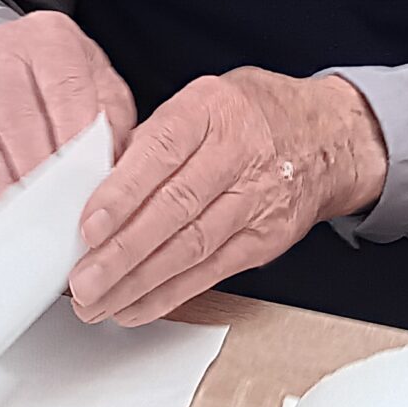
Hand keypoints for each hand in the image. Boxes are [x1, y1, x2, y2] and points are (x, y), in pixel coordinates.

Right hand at [0, 11, 135, 238]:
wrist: (12, 53)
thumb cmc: (63, 75)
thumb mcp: (101, 79)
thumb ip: (112, 118)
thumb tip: (109, 168)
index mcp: (46, 41)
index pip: (62, 86)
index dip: (74, 133)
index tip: (85, 175)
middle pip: (15, 119)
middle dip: (37, 171)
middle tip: (56, 212)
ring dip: (0, 192)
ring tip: (20, 229)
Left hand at [68, 70, 388, 326]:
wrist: (326, 137)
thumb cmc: (251, 115)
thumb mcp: (200, 99)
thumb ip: (151, 138)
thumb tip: (96, 187)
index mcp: (211, 110)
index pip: (162, 153)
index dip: (123, 193)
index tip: (88, 226)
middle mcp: (236, 155)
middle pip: (175, 209)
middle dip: (123, 253)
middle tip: (82, 280)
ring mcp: (254, 201)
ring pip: (191, 249)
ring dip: (138, 283)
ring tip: (97, 302)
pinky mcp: (264, 239)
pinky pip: (211, 273)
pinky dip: (169, 295)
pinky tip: (135, 307)